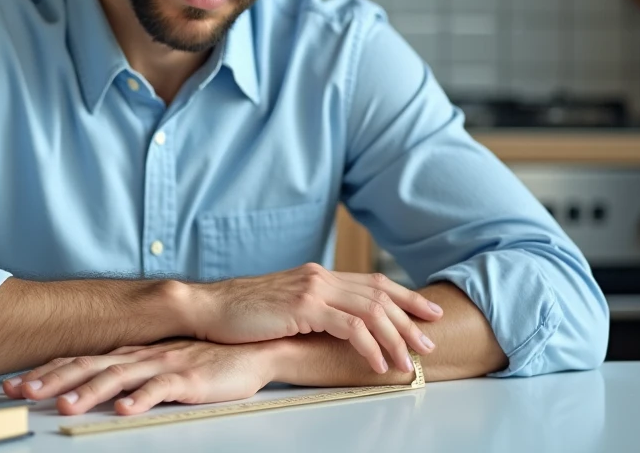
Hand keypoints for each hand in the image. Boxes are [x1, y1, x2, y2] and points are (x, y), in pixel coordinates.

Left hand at [1, 339, 273, 415]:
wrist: (250, 350)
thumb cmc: (204, 362)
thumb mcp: (157, 366)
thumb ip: (126, 374)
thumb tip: (90, 388)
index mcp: (130, 354)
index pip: (80, 361)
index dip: (46, 372)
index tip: (15, 385)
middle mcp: (141, 355)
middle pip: (89, 367)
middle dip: (53, 380)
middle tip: (23, 393)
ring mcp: (164, 364)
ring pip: (119, 377)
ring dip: (90, 392)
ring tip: (66, 406)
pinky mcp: (189, 377)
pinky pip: (162, 388)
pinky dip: (141, 398)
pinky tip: (125, 409)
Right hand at [188, 264, 441, 374]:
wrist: (210, 308)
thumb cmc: (242, 315)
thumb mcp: (285, 307)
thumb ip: (312, 310)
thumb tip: (338, 329)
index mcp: (318, 276)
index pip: (372, 283)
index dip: (405, 296)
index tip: (428, 312)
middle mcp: (320, 277)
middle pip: (379, 294)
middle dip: (409, 320)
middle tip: (429, 344)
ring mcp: (312, 290)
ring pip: (370, 310)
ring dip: (393, 338)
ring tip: (407, 362)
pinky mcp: (303, 307)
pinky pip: (348, 327)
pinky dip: (368, 346)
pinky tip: (376, 363)